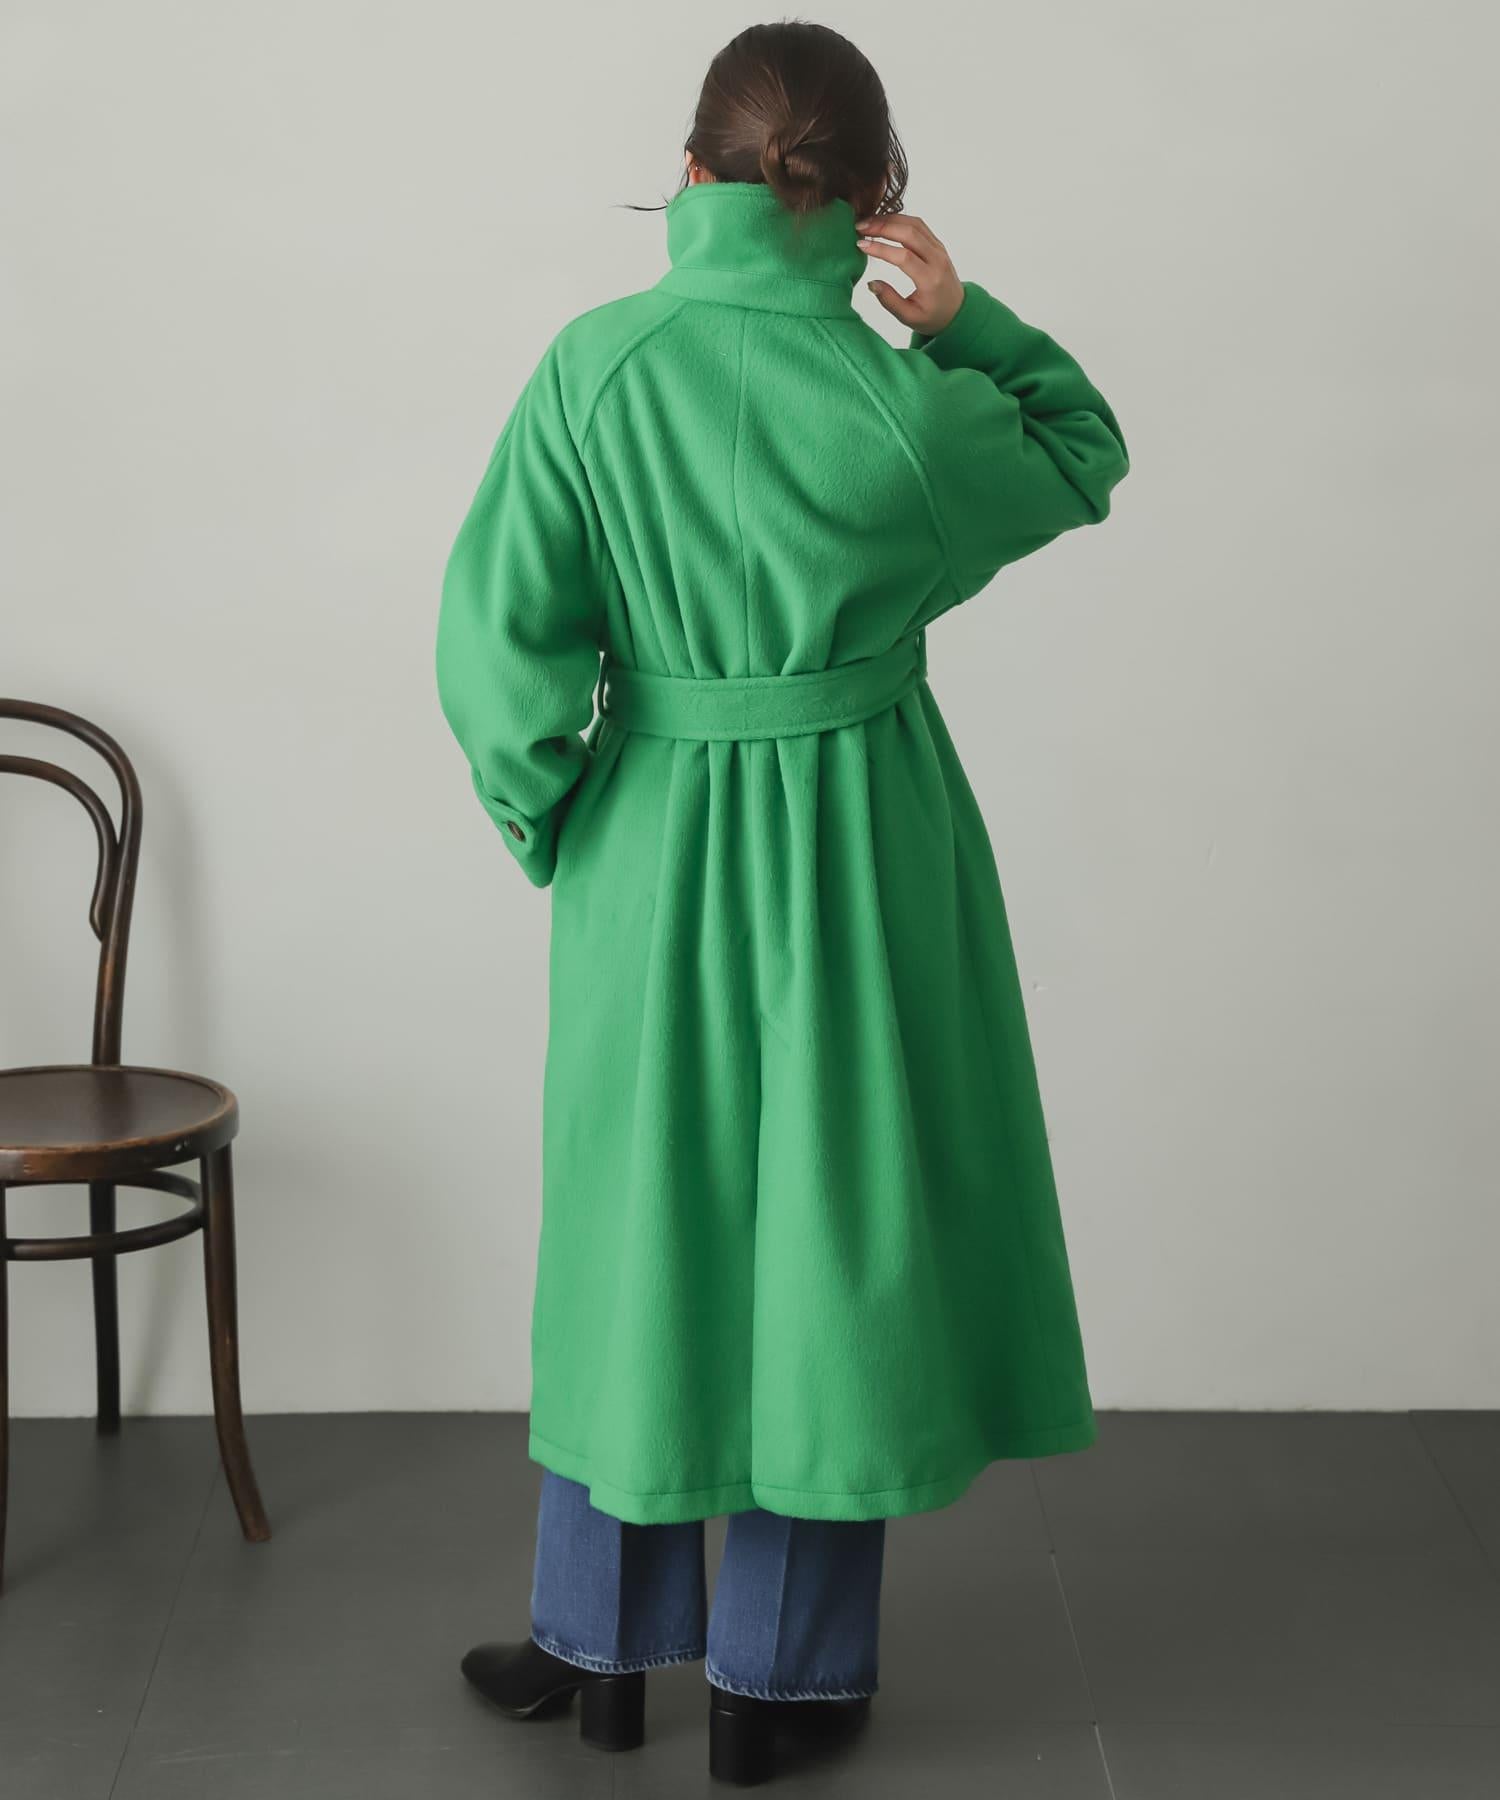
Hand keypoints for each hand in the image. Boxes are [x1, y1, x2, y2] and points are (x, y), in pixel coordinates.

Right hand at [854, 213, 964, 333]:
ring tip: (868, 223)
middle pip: (909, 233)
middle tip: (860, 227)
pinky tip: (882, 222)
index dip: (881, 248)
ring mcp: (939, 249)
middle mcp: (937, 260)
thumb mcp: (909, 317)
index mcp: (930, 280)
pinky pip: (918, 225)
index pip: (903, 257)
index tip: (860, 245)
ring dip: (889, 220)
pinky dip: (899, 219)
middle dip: (882, 227)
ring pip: (914, 224)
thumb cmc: (932, 317)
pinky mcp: (937, 243)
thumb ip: (890, 301)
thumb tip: (871, 283)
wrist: (957, 311)